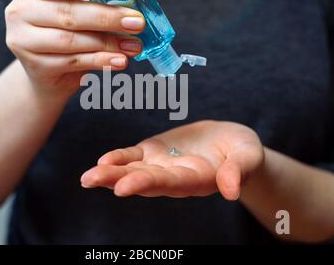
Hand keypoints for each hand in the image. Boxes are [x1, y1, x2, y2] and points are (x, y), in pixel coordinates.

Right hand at [5, 0, 144, 95]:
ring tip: (134, 45)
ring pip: (71, 40)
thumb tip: (131, 9)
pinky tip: (120, 60)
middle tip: (137, 22)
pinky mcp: (36, 66)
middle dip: (107, 17)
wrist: (45, 74)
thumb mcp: (72, 13)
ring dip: (108, 43)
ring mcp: (24, 41)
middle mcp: (21, 12)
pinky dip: (101, 61)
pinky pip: (74, 62)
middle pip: (68, 13)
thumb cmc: (64, 35)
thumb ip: (93, 6)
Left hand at [81, 121, 263, 199]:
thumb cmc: (243, 150)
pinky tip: (103, 160)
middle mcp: (174, 177)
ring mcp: (162, 164)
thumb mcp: (247, 156)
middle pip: (144, 180)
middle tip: (90, 180)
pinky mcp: (155, 151)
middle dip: (117, 180)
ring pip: (133, 169)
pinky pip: (134, 155)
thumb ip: (239, 171)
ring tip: (86, 177)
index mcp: (197, 180)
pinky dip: (119, 158)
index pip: (169, 183)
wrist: (230, 142)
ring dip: (110, 173)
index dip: (146, 183)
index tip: (123, 187)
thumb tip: (232, 191)